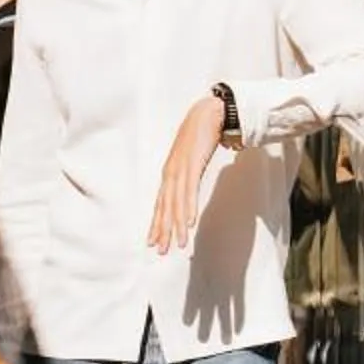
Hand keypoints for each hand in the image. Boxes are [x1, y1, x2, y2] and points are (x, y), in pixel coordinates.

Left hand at [149, 94, 227, 253]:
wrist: (209, 113)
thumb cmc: (200, 136)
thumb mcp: (191, 158)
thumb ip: (188, 173)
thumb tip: (188, 188)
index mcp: (170, 174)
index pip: (161, 204)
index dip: (156, 225)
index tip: (153, 243)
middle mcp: (171, 173)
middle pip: (164, 208)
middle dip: (163, 231)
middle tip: (161, 251)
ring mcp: (180, 169)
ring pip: (176, 203)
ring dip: (177, 225)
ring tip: (180, 244)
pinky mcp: (192, 164)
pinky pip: (189, 191)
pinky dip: (188, 207)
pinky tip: (189, 222)